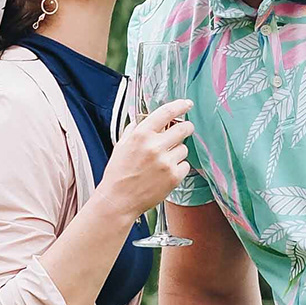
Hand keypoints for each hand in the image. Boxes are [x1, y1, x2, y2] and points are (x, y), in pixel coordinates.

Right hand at [105, 98, 193, 216]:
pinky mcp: (173, 177)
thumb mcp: (121, 145)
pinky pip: (185, 165)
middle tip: (185, 130)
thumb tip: (145, 118)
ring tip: (163, 161)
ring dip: (178, 151)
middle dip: (186, 127)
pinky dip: (178, 167)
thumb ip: (135, 129)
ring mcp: (166, 162)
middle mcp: (155, 146)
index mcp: (141, 135)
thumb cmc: (118, 173)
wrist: (118, 200)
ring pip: (184, 148)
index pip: (166, 113)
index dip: (180, 105)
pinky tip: (165, 173)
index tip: (187, 104)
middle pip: (183, 128)